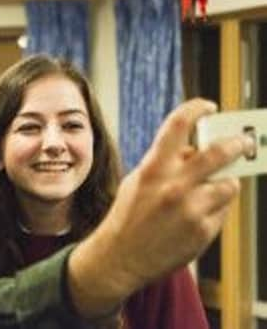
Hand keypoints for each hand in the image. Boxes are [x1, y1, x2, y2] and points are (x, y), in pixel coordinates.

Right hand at [67, 98, 252, 317]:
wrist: (121, 257)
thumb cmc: (128, 216)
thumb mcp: (137, 181)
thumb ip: (166, 164)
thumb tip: (196, 151)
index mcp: (153, 169)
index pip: (178, 125)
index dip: (196, 109)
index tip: (208, 106)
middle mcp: (174, 187)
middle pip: (218, 153)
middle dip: (236, 144)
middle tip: (242, 142)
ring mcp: (191, 210)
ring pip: (229, 184)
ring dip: (225, 183)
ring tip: (211, 191)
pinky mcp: (203, 231)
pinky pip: (223, 210)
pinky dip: (216, 208)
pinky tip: (198, 215)